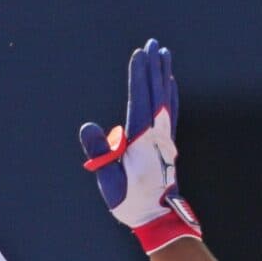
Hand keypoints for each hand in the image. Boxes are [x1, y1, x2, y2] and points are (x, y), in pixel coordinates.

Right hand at [79, 39, 201, 252]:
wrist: (157, 217)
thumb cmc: (129, 200)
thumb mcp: (108, 180)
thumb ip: (99, 153)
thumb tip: (91, 126)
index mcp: (142, 140)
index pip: (140, 100)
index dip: (140, 77)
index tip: (139, 54)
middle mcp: (157, 135)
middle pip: (156, 94)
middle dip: (154, 67)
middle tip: (154, 43)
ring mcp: (164, 138)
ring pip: (166, 99)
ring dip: (164, 75)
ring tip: (164, 54)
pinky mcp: (167, 143)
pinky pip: (170, 112)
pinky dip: (170, 94)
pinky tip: (169, 83)